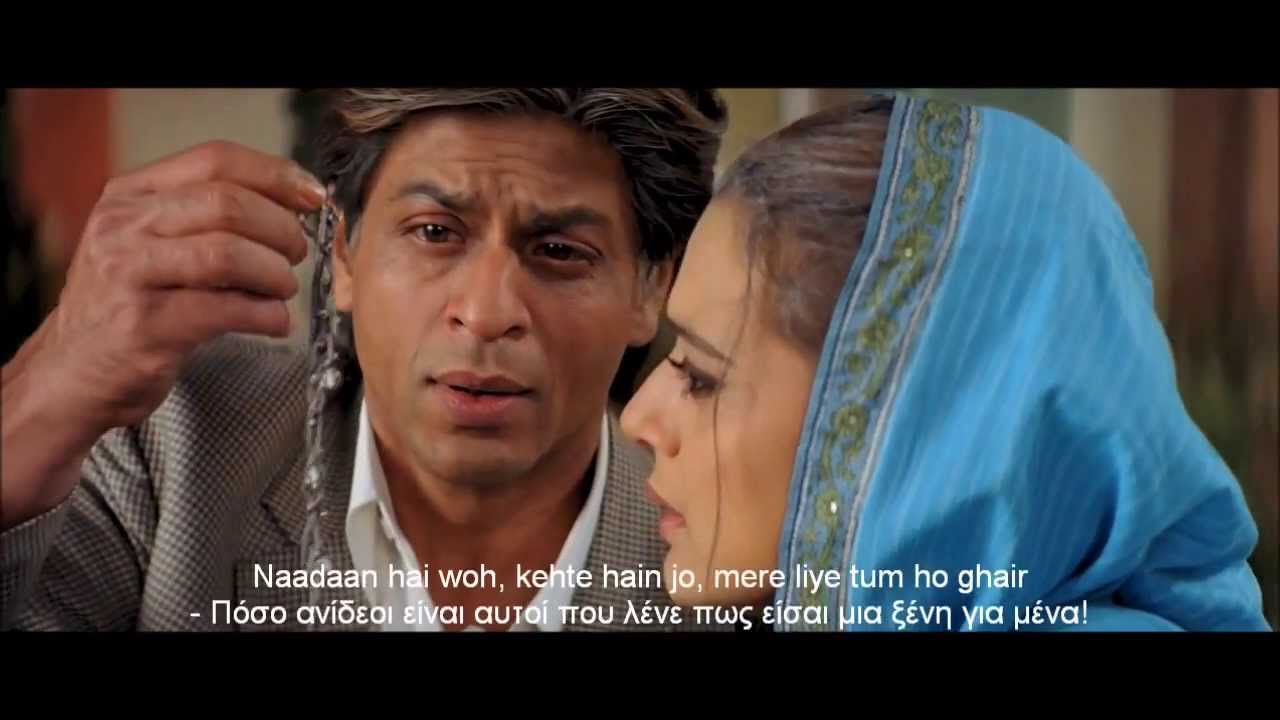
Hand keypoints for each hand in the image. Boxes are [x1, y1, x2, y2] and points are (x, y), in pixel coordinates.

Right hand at [1, 140, 325, 526]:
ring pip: (228, 253)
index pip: (215, 161)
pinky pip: (226, 310)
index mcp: (132, 195)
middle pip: (227, 204)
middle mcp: (125, 228)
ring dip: (274, 273)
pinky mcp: (146, 327)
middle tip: (296, 252)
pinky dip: (266, 315)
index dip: (275, 176)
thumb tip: (293, 205)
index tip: (311, 197)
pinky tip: (273, 321)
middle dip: (280, 229)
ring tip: (281, 289)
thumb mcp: (151, 242)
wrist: (73, 371)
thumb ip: (207, 217)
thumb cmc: (128, 304)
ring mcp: (130, 276)